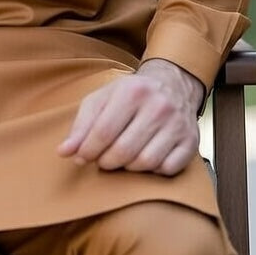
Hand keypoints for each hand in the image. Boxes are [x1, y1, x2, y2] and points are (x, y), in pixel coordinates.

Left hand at [57, 59, 203, 176]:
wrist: (172, 84)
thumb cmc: (130, 94)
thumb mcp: (101, 99)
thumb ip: (81, 125)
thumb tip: (64, 152)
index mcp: (132, 92)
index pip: (104, 131)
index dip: (88, 150)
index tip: (82, 157)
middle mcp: (158, 106)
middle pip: (124, 150)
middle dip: (107, 161)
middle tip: (103, 160)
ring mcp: (177, 124)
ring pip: (145, 162)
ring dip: (128, 167)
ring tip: (122, 158)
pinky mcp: (191, 140)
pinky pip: (167, 169)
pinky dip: (153, 171)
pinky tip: (146, 159)